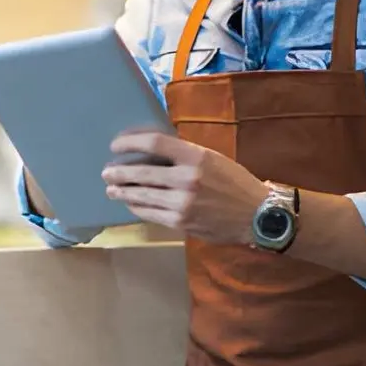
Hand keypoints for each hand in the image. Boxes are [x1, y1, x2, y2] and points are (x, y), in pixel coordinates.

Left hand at [102, 131, 268, 245]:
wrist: (257, 216)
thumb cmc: (235, 183)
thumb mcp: (212, 159)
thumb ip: (184, 155)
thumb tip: (152, 151)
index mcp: (196, 157)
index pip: (154, 143)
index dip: (130, 142)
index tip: (116, 145)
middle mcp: (187, 179)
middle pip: (141, 172)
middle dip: (119, 172)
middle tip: (107, 171)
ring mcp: (182, 203)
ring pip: (141, 195)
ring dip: (122, 191)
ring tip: (111, 189)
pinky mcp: (181, 222)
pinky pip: (150, 213)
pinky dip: (137, 206)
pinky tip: (131, 202)